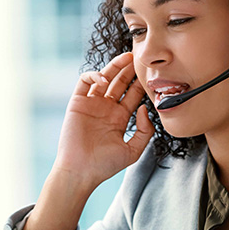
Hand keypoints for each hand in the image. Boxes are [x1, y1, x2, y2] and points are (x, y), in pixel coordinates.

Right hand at [54, 51, 154, 190]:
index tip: (151, 75)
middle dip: (130, 70)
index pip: (133, 95)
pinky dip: (94, 75)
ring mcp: (92, 104)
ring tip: (127, 58)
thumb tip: (144, 108)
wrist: (81, 171)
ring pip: (104, 78)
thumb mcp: (133, 150)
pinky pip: (85, 82)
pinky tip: (104, 79)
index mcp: (120, 118)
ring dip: (115, 66)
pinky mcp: (77, 103)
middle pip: (120, 82)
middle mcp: (106, 108)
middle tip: (140, 59)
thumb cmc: (105, 165)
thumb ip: (144, 131)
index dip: (141, 84)